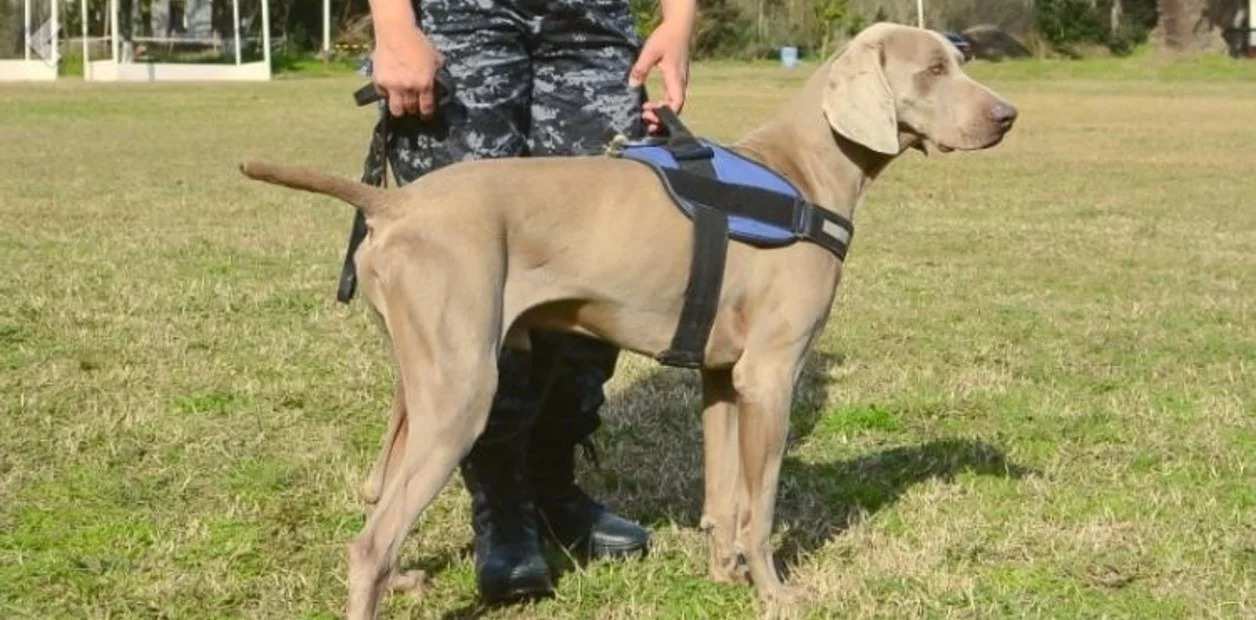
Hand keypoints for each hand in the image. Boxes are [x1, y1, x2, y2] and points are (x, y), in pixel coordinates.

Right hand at [372, 26, 443, 118]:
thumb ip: (437, 73)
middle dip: (413, 108)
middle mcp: (409, 87)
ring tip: (401, 104)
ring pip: (396, 109)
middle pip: (411, 109)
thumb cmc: (418, 42)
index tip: (425, 114)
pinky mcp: (379, 81)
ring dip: (400, 108)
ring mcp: (392, 86)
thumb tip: (438, 83)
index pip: (426, 108)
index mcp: (424, 83)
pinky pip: (383, 95)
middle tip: (413, 104)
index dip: (427, 113)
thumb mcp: (435, 58)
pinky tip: (389, 87)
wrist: (396, 32)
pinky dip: (386, 93)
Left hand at [629, 19, 691, 133]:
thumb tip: (632, 84)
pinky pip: (671, 97)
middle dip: (661, 117)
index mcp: (676, 78)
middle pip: (675, 108)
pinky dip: (662, 105)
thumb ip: (641, 68)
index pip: (676, 104)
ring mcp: (679, 81)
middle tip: (644, 117)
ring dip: (661, 112)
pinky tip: (650, 105)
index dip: (663, 113)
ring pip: (673, 104)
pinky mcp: (676, 79)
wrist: (679, 27)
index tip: (647, 110)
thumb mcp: (650, 52)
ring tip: (645, 113)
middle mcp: (680, 82)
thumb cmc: (666, 38)